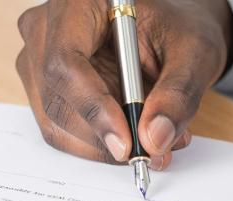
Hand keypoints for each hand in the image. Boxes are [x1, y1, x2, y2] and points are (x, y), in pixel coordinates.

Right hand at [16, 0, 232, 168]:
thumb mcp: (193, 54)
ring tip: (154, 142)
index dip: (93, 107)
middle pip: (56, 98)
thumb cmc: (176, 32)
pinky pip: (62, 130)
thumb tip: (154, 138)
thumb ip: (178, 93)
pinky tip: (134, 136)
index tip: (126, 143)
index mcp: (78, 3)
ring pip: (56, 122)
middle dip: (103, 137)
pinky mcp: (46, 89)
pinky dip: (98, 144)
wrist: (168, 34)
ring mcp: (39, 61)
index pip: (66, 62)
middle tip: (152, 152)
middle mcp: (46, 30)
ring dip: (103, 145)